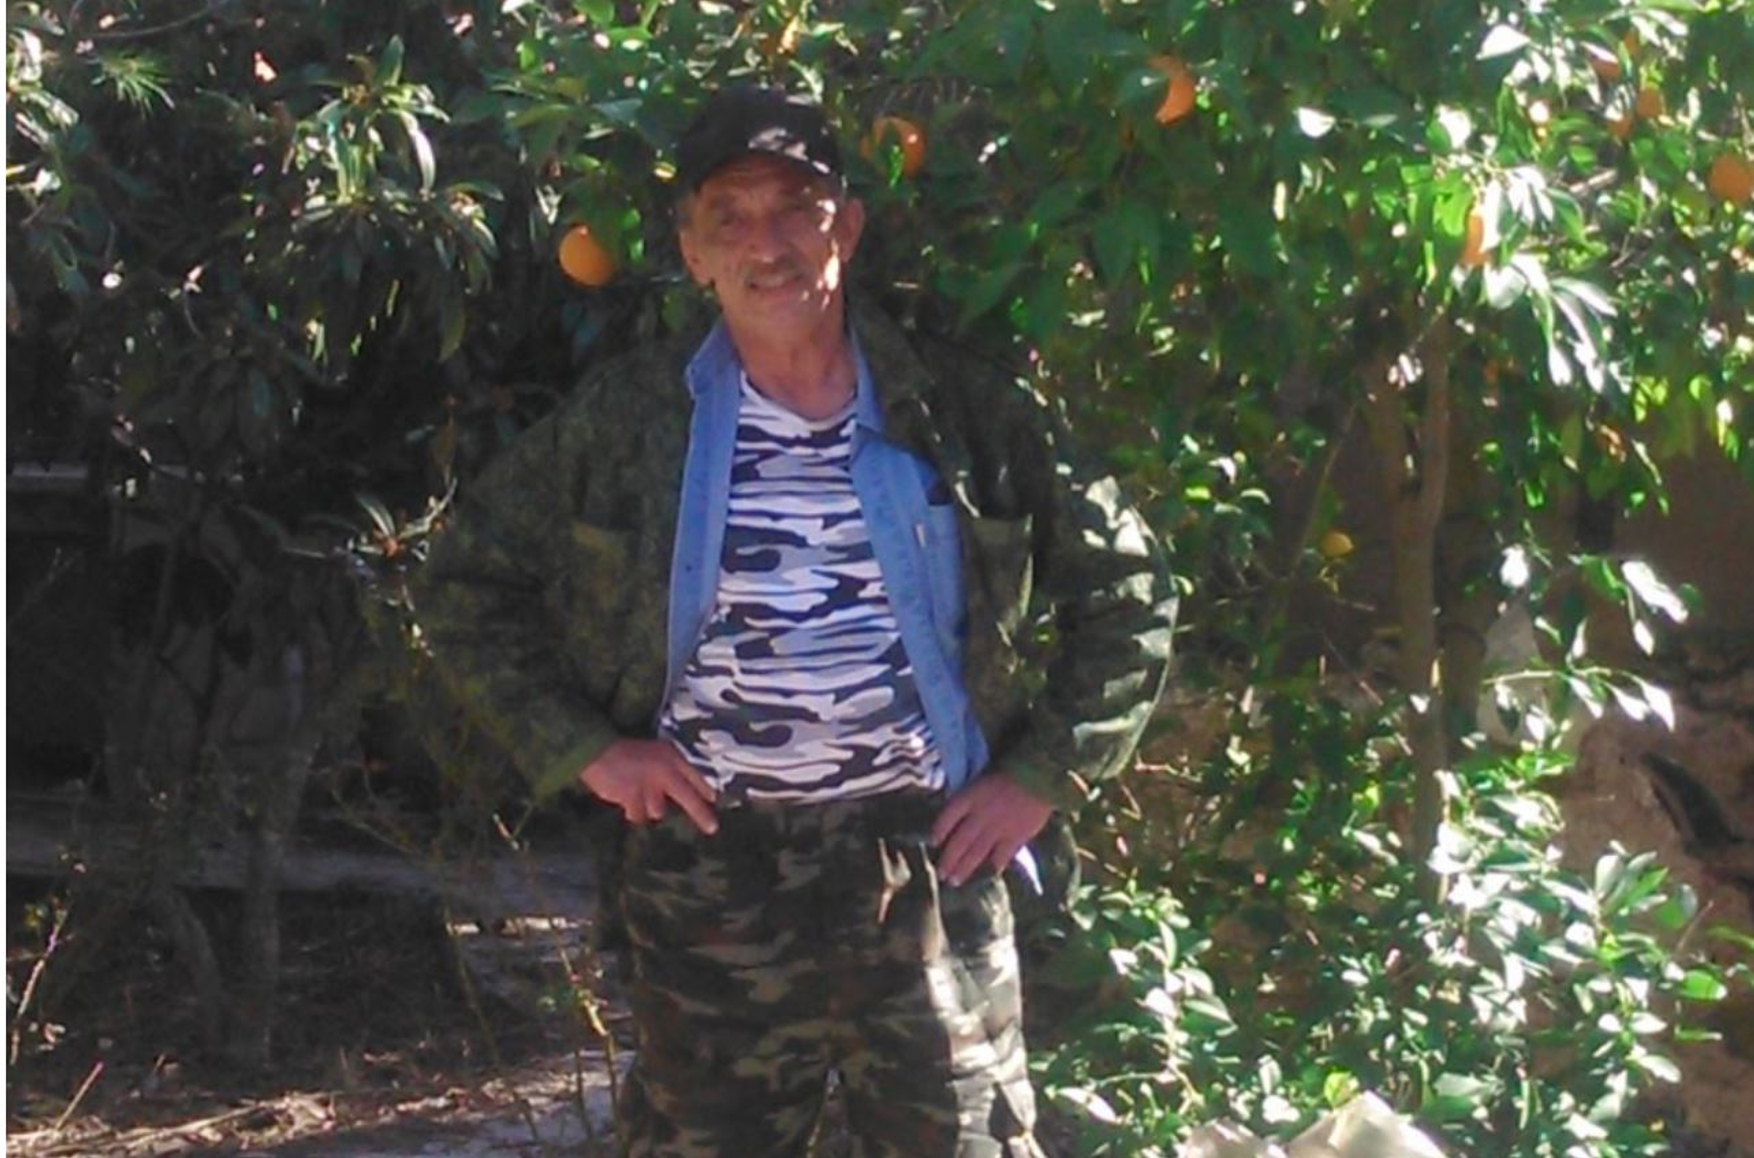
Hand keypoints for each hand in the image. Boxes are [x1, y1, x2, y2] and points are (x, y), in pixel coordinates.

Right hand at [579, 739, 718, 833]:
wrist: (598, 751)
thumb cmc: (624, 751)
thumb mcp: (653, 752)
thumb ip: (667, 769)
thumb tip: (676, 791)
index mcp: (671, 756)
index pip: (695, 775)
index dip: (704, 789)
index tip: (713, 800)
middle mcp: (665, 771)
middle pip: (689, 798)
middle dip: (702, 815)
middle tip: (713, 829)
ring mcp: (650, 787)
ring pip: (658, 811)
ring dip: (649, 808)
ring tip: (636, 795)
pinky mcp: (634, 799)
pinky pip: (638, 815)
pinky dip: (632, 811)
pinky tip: (625, 801)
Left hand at [930, 772, 1052, 886]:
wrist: (1038, 778)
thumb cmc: (1009, 775)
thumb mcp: (981, 781)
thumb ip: (970, 799)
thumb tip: (956, 818)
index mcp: (970, 797)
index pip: (948, 816)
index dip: (939, 830)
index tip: (933, 842)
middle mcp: (980, 815)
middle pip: (960, 841)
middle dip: (949, 859)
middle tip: (941, 873)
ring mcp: (997, 828)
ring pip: (976, 852)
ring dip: (964, 868)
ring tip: (954, 881)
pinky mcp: (1015, 837)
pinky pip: (1000, 856)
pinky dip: (993, 866)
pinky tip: (987, 875)